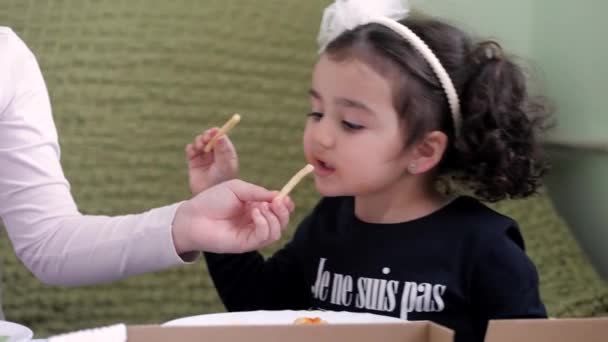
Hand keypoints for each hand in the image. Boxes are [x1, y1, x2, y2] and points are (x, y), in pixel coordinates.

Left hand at [171, 179, 294, 253]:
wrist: (194, 216)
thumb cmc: (212, 199)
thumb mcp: (238, 188)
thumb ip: (258, 192)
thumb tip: (280, 196)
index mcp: (255, 208)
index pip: (278, 209)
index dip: (285, 204)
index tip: (284, 197)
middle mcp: (256, 222)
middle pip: (282, 222)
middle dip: (283, 211)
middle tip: (277, 202)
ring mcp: (252, 234)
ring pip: (276, 231)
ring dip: (273, 217)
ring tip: (258, 207)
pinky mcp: (247, 244)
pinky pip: (265, 237)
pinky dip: (264, 224)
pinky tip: (255, 214)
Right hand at [186, 127, 238, 194]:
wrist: (209, 199)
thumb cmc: (222, 183)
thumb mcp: (225, 166)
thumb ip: (222, 151)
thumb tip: (221, 135)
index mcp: (226, 153)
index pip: (222, 138)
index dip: (218, 133)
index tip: (214, 131)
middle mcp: (216, 154)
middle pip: (210, 138)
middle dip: (207, 135)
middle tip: (206, 138)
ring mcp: (204, 157)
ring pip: (200, 142)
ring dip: (199, 141)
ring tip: (200, 147)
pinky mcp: (194, 162)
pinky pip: (191, 150)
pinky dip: (191, 148)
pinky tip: (193, 152)